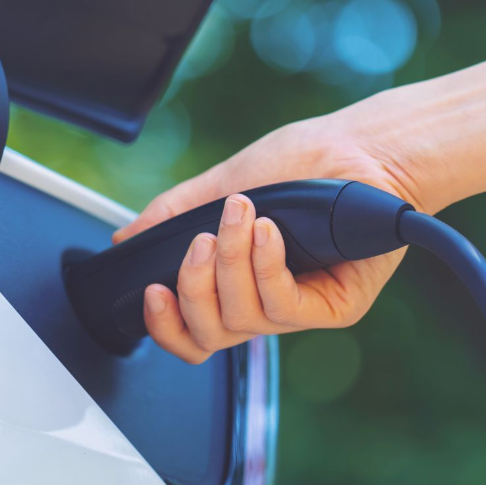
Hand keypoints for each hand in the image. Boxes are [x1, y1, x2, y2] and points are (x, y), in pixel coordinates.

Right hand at [113, 93, 434, 362]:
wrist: (359, 149)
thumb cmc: (302, 164)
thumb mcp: (224, 184)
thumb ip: (175, 214)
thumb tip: (127, 239)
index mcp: (236, 284)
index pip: (193, 331)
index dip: (165, 326)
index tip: (153, 291)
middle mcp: (264, 303)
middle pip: (210, 335)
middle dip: (194, 290)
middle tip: (201, 241)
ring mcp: (299, 309)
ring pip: (243, 320)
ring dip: (231, 265)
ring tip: (240, 217)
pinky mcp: (333, 307)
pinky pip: (283, 309)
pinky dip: (265, 268)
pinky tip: (267, 232)